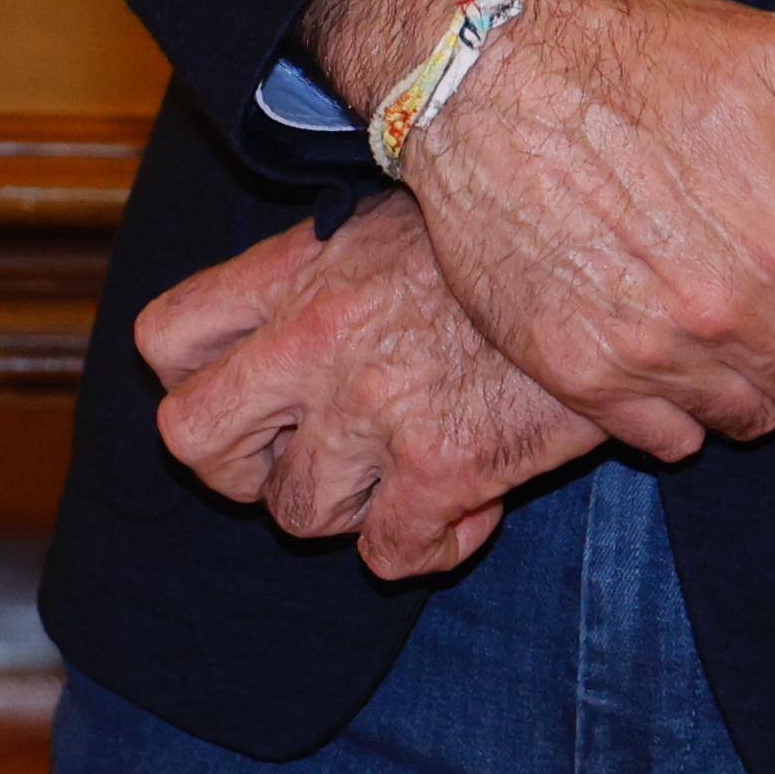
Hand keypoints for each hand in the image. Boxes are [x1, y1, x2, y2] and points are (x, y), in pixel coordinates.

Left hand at [140, 192, 601, 576]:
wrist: (612, 247)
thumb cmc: (499, 234)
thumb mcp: (387, 219)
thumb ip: (318, 271)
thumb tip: (276, 316)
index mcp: (294, 271)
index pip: (163, 340)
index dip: (189, 382)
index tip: (247, 391)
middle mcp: (315, 339)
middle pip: (192, 441)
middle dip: (239, 467)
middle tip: (300, 456)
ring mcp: (374, 407)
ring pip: (295, 514)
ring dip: (349, 508)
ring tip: (403, 468)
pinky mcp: (444, 466)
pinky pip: (390, 554)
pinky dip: (427, 545)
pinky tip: (468, 503)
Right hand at [384, 0, 774, 452]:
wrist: (481, 69)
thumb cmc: (638, 51)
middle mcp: (727, 315)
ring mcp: (649, 351)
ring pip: (749, 420)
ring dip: (752, 380)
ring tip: (720, 313)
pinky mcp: (577, 370)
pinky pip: (666, 441)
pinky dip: (679, 407)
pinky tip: (664, 341)